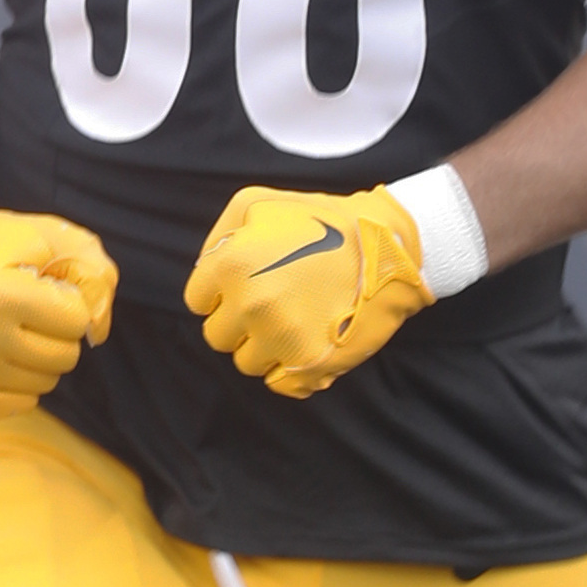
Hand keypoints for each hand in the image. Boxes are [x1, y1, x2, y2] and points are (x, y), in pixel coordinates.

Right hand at [0, 198, 116, 413]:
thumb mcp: (41, 236)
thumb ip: (89, 271)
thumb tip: (100, 328)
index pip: (76, 321)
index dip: (68, 301)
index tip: (45, 288)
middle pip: (64, 357)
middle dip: (59, 332)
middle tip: (33, 311)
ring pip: (45, 383)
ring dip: (41, 357)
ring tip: (17, 329)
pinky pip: (17, 404)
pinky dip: (20, 382)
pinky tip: (4, 353)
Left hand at [182, 184, 433, 398]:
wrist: (389, 245)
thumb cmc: (322, 220)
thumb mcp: (258, 202)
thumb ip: (218, 236)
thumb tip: (203, 271)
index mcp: (232, 265)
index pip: (197, 302)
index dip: (220, 294)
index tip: (247, 285)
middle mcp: (250, 305)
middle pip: (218, 336)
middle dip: (240, 322)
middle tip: (275, 301)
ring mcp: (281, 337)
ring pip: (247, 362)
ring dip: (265, 346)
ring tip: (297, 318)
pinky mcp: (310, 363)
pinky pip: (278, 383)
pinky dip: (289, 369)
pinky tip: (308, 341)